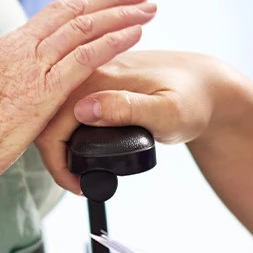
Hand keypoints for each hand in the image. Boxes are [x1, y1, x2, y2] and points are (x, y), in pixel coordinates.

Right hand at [0, 0, 156, 197]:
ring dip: (122, 14)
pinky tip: (135, 33)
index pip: (57, 12)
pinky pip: (83, 56)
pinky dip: (112, 41)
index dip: (91, 2)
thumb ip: (17, 81)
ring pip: (84, 26)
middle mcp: (21, 46)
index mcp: (11, 46)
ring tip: (150, 7)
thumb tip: (32, 82)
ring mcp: (30, 65)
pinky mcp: (40, 88)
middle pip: (75, 9)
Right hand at [39, 51, 230, 194]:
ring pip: (53, 109)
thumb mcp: (167, 111)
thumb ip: (127, 109)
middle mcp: (91, 69)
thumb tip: (85, 110)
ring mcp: (93, 73)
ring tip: (75, 171)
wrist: (207, 85)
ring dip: (55, 141)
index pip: (52, 118)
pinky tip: (78, 149)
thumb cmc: (193, 100)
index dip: (56, 158)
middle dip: (51, 153)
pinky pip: (66, 104)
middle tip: (74, 183)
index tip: (75, 183)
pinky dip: (64, 130)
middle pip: (46, 113)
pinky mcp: (98, 79)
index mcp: (100, 75)